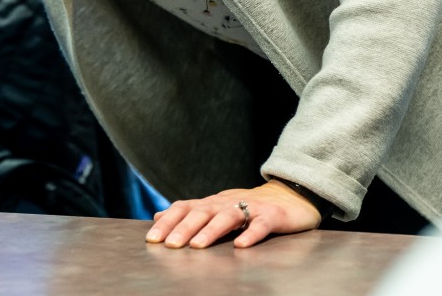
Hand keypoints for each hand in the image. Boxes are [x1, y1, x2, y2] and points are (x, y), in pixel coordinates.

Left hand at [146, 180, 323, 248]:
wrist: (289, 195)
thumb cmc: (247, 206)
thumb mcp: (215, 207)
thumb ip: (188, 212)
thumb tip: (158, 215)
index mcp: (211, 202)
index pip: (184, 208)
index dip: (168, 222)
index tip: (152, 238)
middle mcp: (226, 202)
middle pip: (202, 212)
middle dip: (184, 228)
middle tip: (169, 245)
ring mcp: (250, 208)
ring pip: (227, 216)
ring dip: (210, 231)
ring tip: (197, 246)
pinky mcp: (272, 216)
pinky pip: (260, 225)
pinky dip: (251, 234)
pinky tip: (241, 245)